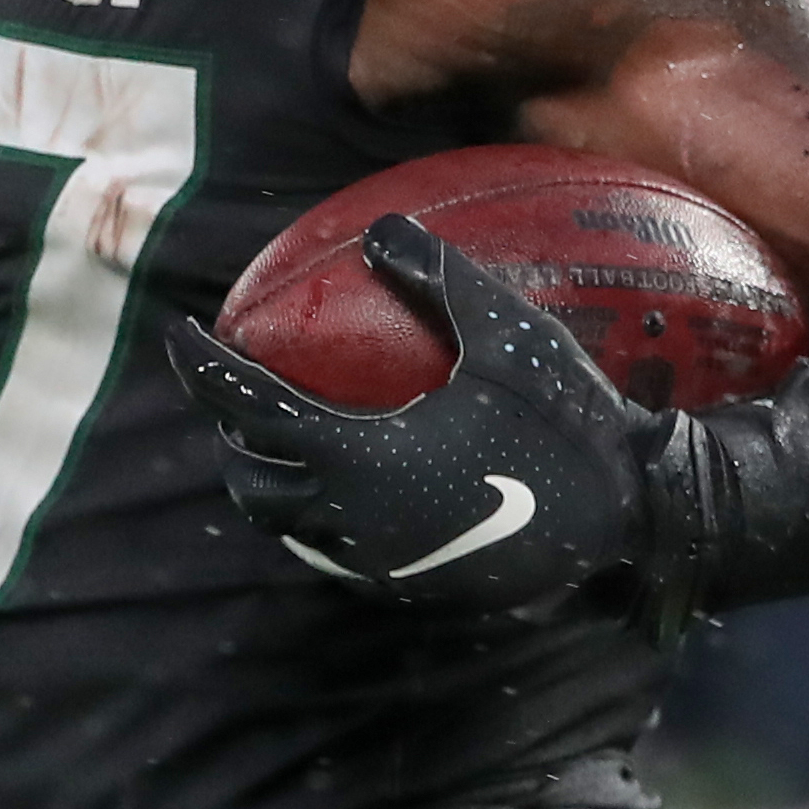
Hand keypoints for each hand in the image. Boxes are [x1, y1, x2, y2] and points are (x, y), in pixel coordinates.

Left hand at [167, 215, 685, 622]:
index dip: (202, 367)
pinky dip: (313, 511)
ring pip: (285, 525)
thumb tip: (382, 228)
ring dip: (268, 477)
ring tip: (281, 430)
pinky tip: (344, 477)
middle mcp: (355, 517)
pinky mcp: (409, 581)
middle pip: (250, 480)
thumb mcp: (505, 332)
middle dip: (228, 431)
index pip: (249, 407)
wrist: (629, 517)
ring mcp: (380, 559)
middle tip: (236, 384)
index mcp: (361, 456)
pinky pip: (331, 550)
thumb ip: (436, 277)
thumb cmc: (567, 419)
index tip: (179, 330)